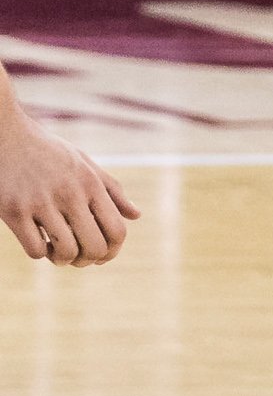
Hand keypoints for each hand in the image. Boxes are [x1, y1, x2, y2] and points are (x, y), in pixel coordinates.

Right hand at [0, 114, 136, 265]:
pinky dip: (40, 254)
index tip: (102, 255)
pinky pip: (35, 250)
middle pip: (95, 247)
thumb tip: (136, 215)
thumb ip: (111, 190)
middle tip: (78, 258)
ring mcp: (40, 202)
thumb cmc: (48, 152)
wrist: (4, 135)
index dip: (113, 251)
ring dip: (63, 260)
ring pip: (66, 252)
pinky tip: (38, 242)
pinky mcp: (12, 210)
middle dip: (89, 260)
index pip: (117, 231)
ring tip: (57, 252)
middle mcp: (69, 193)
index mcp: (90, 184)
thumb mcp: (85, 163)